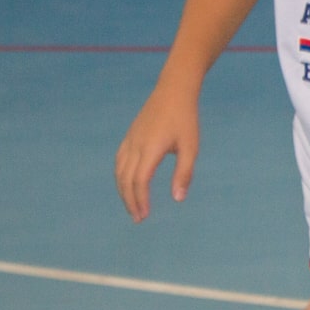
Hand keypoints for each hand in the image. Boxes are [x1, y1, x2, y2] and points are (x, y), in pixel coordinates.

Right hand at [114, 85, 199, 221]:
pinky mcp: (129, 136)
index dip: (140, 200)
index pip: (139, 181)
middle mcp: (135, 146)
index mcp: (150, 149)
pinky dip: (120, 176)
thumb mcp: (190, 147)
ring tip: (132, 206)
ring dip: (123, 191)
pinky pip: (119, 160)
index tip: (145, 215)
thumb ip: (184, 173)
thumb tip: (178, 199)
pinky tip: (127, 184)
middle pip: (125, 179)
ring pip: (119, 171)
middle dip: (130, 201)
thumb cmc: (185, 119)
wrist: (173, 91)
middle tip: (138, 218)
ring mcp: (130, 140)